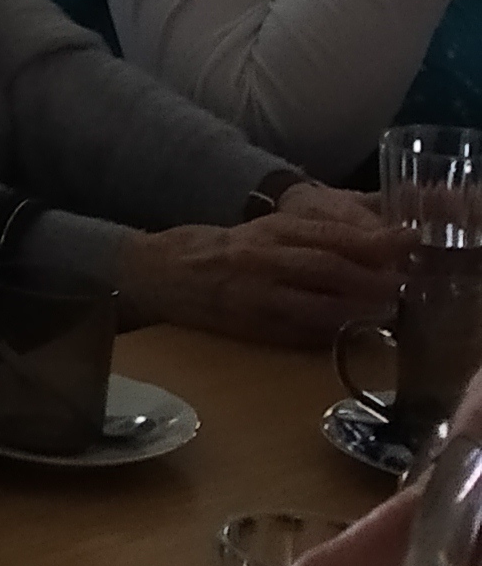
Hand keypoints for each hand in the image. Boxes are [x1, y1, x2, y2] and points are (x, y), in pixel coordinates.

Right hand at [115, 193, 407, 350]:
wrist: (157, 273)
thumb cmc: (218, 250)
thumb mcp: (262, 233)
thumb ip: (308, 240)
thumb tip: (369, 252)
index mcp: (270, 230)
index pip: (330, 233)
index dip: (373, 239)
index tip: (408, 242)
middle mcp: (263, 258)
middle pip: (327, 266)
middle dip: (371, 277)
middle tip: (405, 286)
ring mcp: (254, 294)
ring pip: (314, 302)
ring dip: (355, 310)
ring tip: (386, 314)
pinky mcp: (246, 324)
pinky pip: (293, 332)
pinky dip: (324, 334)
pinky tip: (347, 335)